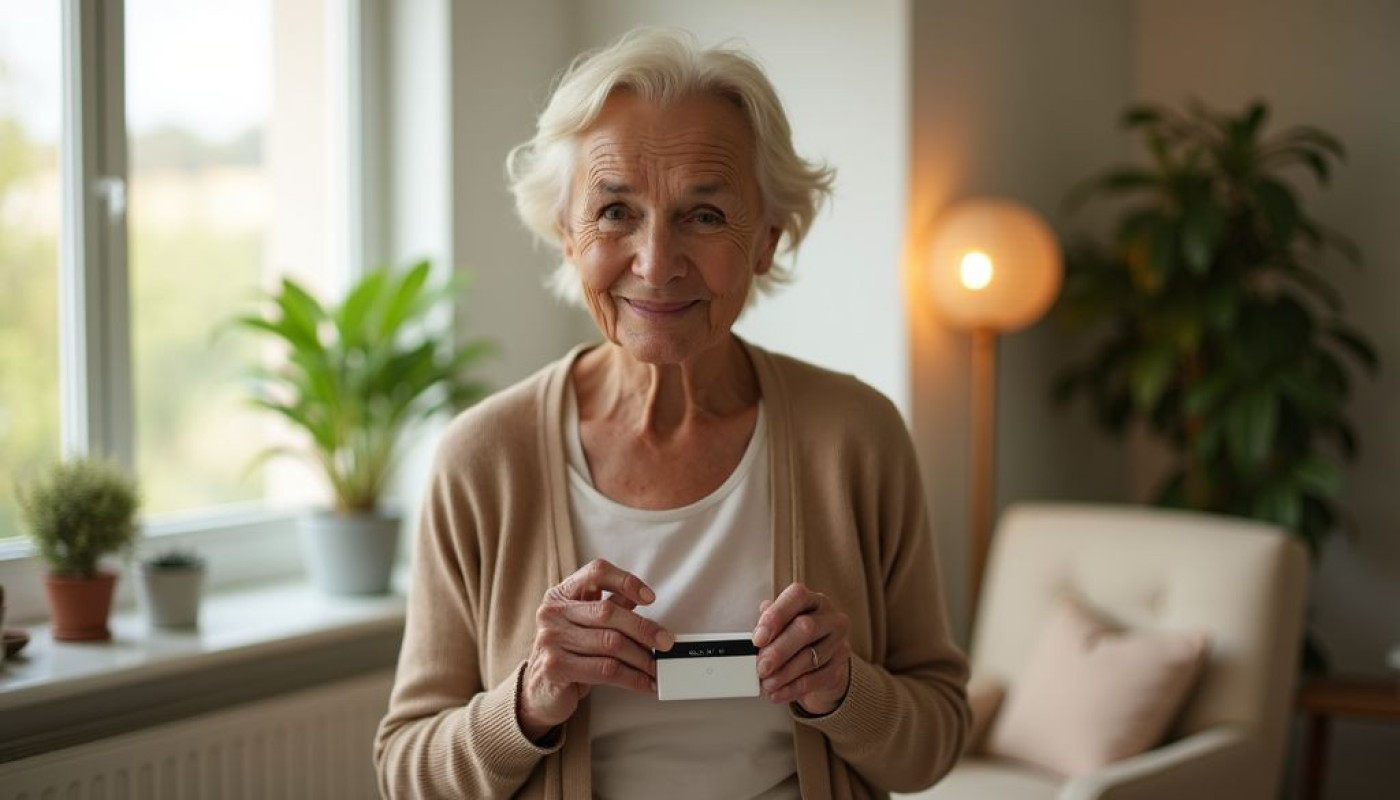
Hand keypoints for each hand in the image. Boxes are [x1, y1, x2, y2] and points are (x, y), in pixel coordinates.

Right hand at [519, 559, 674, 740]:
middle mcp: (552, 613)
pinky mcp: (556, 667)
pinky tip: (644, 683)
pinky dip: (632, 678)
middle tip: (665, 641)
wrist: (538, 692)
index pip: (596, 572)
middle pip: (609, 611)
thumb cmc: (567, 654)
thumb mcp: (585, 625)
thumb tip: (641, 598)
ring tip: (656, 667)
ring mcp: (551, 640)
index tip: (650, 598)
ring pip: (611, 643)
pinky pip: (605, 670)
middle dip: (644, 628)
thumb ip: (609, 607)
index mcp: (561, 595)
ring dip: (641, 658)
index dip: (626, 580)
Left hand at [752, 582, 851, 715]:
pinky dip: (793, 688)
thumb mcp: (782, 624)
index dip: (776, 616)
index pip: (797, 597)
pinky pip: (817, 678)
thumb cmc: (797, 636)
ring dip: (784, 673)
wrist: (823, 660)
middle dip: (779, 651)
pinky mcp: (840, 666)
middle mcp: (830, 617)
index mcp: (812, 600)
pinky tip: (778, 692)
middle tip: (761, 667)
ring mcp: (839, 641)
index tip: (758, 639)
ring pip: (811, 657)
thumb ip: (768, 625)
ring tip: (766, 683)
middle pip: (806, 628)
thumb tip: (755, 637)